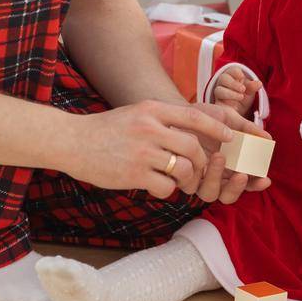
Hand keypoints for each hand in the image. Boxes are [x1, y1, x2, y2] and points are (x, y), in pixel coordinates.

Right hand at [62, 100, 235, 199]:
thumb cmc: (105, 129)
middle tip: (200, 169)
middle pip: (193, 147)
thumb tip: (190, 131)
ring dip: (186, 178)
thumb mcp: (135, 113)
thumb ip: (160, 119)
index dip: (216, 128)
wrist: (72, 141)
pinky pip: (166, 186)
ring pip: (183, 168)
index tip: (230, 137)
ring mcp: (142, 152)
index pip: (194, 116)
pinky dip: (168, 190)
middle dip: (203, 161)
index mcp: (151, 110)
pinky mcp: (134, 174)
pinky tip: (158, 186)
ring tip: (178, 179)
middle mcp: (149, 128)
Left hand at [186, 101, 272, 203]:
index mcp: (230, 167)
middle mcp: (215, 177)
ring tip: (220, 156)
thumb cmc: (206, 117)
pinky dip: (196, 174)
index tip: (265, 179)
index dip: (256, 184)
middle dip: (236, 188)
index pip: (246, 183)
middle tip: (241, 173)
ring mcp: (198, 178)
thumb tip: (268, 138)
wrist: (178, 111)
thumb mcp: (229, 118)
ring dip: (217, 179)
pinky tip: (200, 158)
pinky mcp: (181, 176)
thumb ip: (248, 128)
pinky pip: (189, 184)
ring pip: (209, 194)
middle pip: (228, 196)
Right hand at [211, 68, 261, 116]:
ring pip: (219, 90)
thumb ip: (252, 87)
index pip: (231, 70)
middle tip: (243, 89)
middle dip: (233, 83)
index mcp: (232, 75)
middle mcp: (223, 82)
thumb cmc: (244, 94)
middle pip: (223, 78)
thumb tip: (259, 84)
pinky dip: (226, 103)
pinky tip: (235, 106)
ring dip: (230, 93)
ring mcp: (219, 92)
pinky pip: (217, 101)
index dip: (236, 72)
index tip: (242, 76)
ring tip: (241, 97)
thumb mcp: (249, 91)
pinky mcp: (217, 102)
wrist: (239, 108)